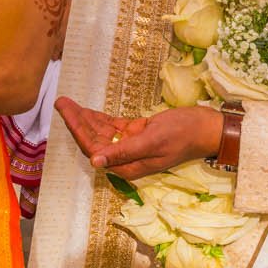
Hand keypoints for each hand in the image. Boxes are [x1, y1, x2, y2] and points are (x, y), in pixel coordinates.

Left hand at [57, 97, 222, 179]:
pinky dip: (99, 118)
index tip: (65, 111)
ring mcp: (130, 145)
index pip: (94, 148)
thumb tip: (96, 161)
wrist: (206, 128)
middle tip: (61, 102)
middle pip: (94, 140)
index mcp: (128, 166)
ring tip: (68, 102)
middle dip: (77, 122)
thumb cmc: (183, 134)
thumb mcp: (152, 141)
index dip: (78, 130)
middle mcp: (126, 158)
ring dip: (85, 118)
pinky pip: (112, 127)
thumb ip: (124, 152)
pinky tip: (86, 109)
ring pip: (101, 132)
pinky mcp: (136, 134)